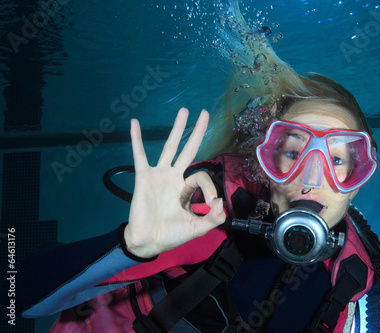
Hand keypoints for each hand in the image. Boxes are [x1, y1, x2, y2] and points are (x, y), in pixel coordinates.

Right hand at [124, 108, 225, 257]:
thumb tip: (221, 205)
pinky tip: (134, 123)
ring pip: (170, 147)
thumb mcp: (196, 228)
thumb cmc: (171, 235)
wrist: (148, 242)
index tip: (211, 204)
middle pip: (189, 149)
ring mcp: (159, 175)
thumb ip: (212, 219)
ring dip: (177, 129)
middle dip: (197, 132)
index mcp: (186, 188)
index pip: (201, 176)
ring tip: (184, 111)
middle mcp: (174, 177)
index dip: (210, 188)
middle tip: (205, 113)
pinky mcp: (143, 177)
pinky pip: (139, 156)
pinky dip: (136, 140)